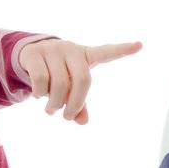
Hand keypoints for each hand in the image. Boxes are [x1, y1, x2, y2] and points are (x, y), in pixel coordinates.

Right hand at [17, 38, 141, 122]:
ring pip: (59, 83)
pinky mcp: (35, 53)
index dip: (123, 49)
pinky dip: (41, 94)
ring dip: (54, 104)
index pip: (107, 52)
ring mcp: (53, 49)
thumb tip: (83, 122)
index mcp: (85, 56)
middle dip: (76, 103)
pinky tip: (39, 96)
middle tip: (67, 117)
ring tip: (51, 110)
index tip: (140, 45)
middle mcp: (72, 50)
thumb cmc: (57, 73)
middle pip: (83, 79)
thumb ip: (79, 103)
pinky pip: (41, 80)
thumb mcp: (70, 87)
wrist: (29, 54)